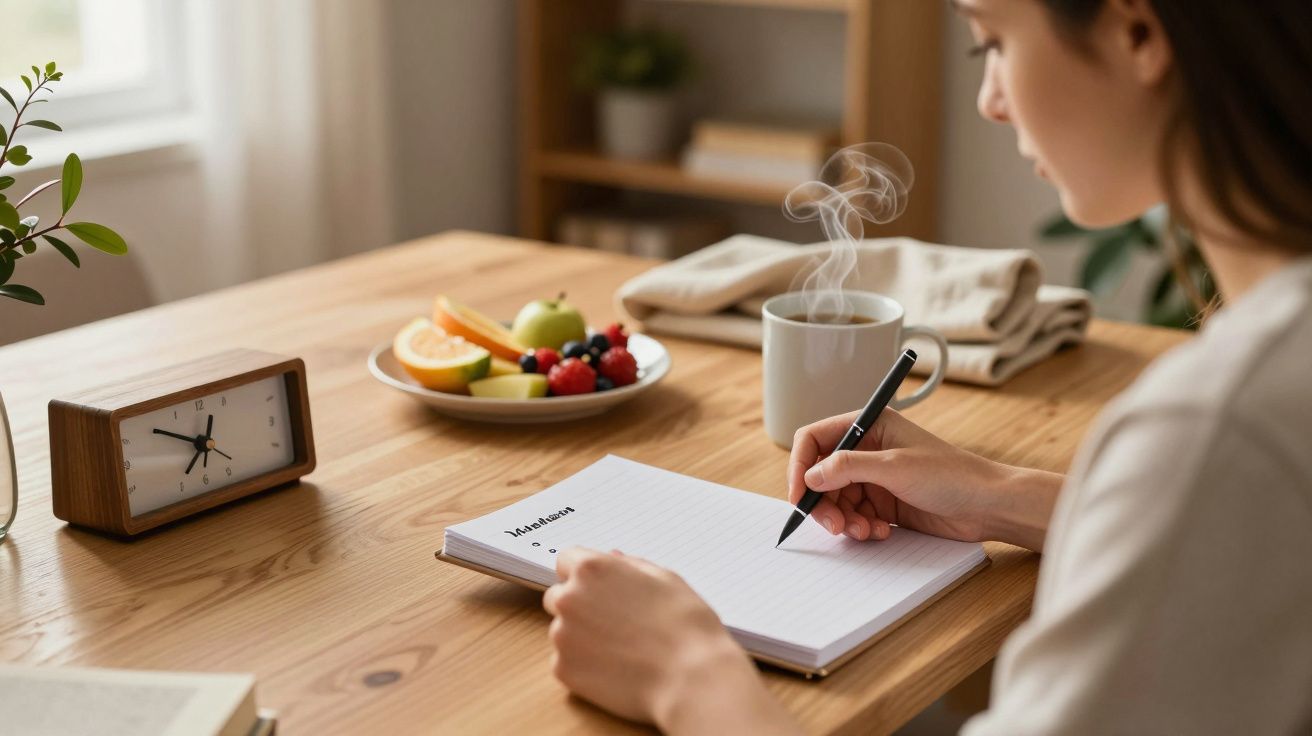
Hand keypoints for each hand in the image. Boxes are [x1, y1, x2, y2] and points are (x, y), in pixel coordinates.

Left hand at [543, 548, 796, 734]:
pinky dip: (584, 664)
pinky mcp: (563, 670)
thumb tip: (613, 559)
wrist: (691, 678)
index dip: (585, 574)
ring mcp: (562, 636)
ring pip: (563, 631)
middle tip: (613, 620)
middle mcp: (569, 599)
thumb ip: (630, 565)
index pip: (566, 560)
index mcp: (591, 569)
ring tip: (622, 647)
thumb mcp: (665, 579)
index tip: (600, 587)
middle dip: (578, 604)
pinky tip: (615, 667)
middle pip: (558, 596)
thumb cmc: (685, 627)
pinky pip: (566, 661)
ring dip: (581, 636)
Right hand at [788, 409, 1060, 550]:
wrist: (988, 506)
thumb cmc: (952, 475)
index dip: (801, 466)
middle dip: (823, 502)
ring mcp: (875, 478)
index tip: (800, 495)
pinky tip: (880, 532)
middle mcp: (868, 449)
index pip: (816, 439)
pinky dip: (860, 528)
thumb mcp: (894, 467)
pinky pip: (855, 516)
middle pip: (821, 475)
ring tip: (864, 531)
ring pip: (836, 500)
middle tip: (834, 525)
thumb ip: (847, 468)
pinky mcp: (884, 503)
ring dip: (844, 520)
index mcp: (869, 426)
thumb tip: (810, 476)